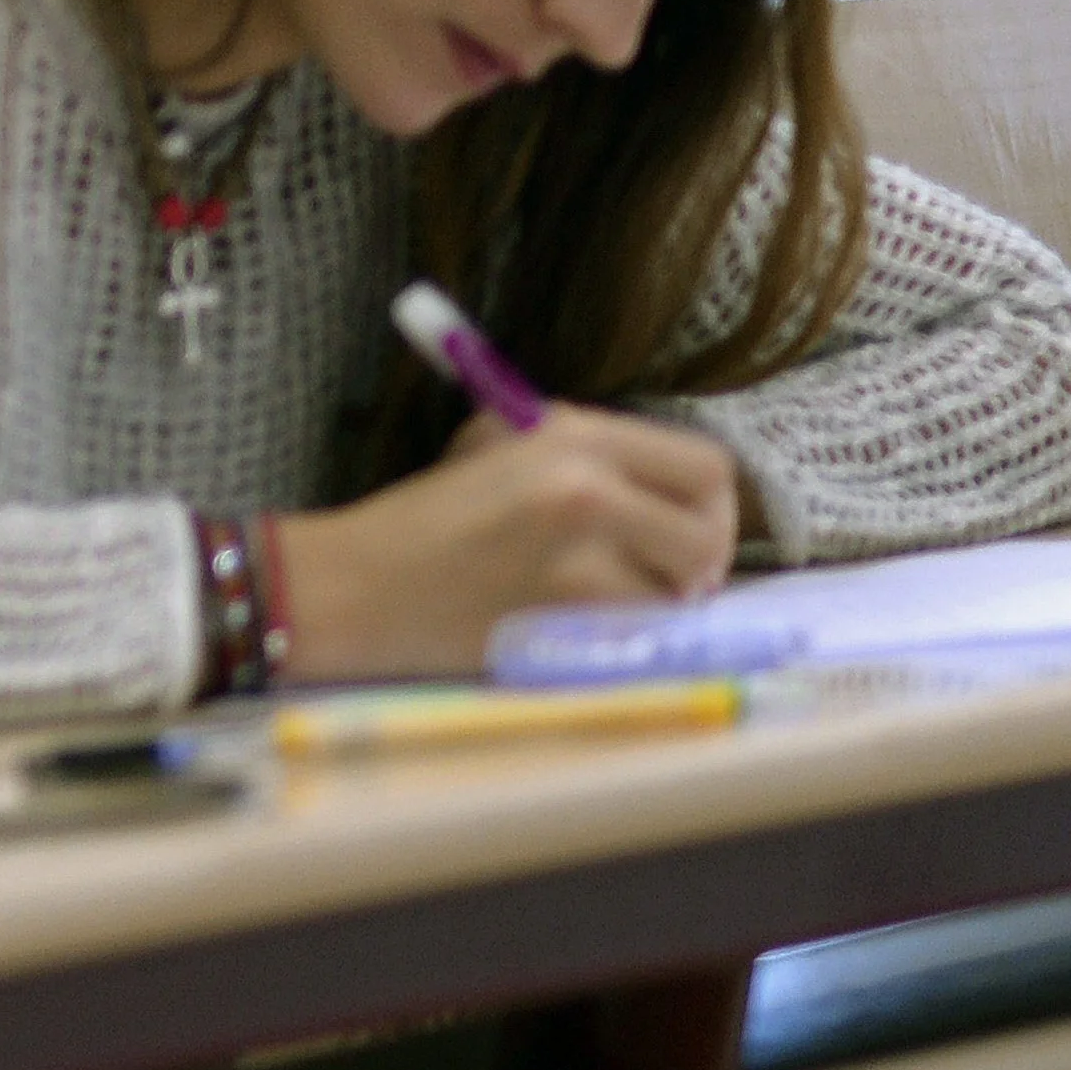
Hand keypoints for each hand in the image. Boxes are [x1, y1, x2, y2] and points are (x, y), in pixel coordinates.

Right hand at [268, 406, 740, 682]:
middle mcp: (589, 490)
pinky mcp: (569, 622)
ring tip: (610, 600)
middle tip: (669, 576)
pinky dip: (623, 634)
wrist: (360, 586)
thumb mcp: (496, 445)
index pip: (705, 466)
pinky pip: (640, 633)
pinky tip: (578, 625)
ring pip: (681, 592)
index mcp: (574, 436)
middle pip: (709, 532)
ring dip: (659, 602)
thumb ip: (583, 449)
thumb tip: (662, 485)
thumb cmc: (424, 516)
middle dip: (701, 561)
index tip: (688, 525)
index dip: (710, 502)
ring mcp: (583, 561)